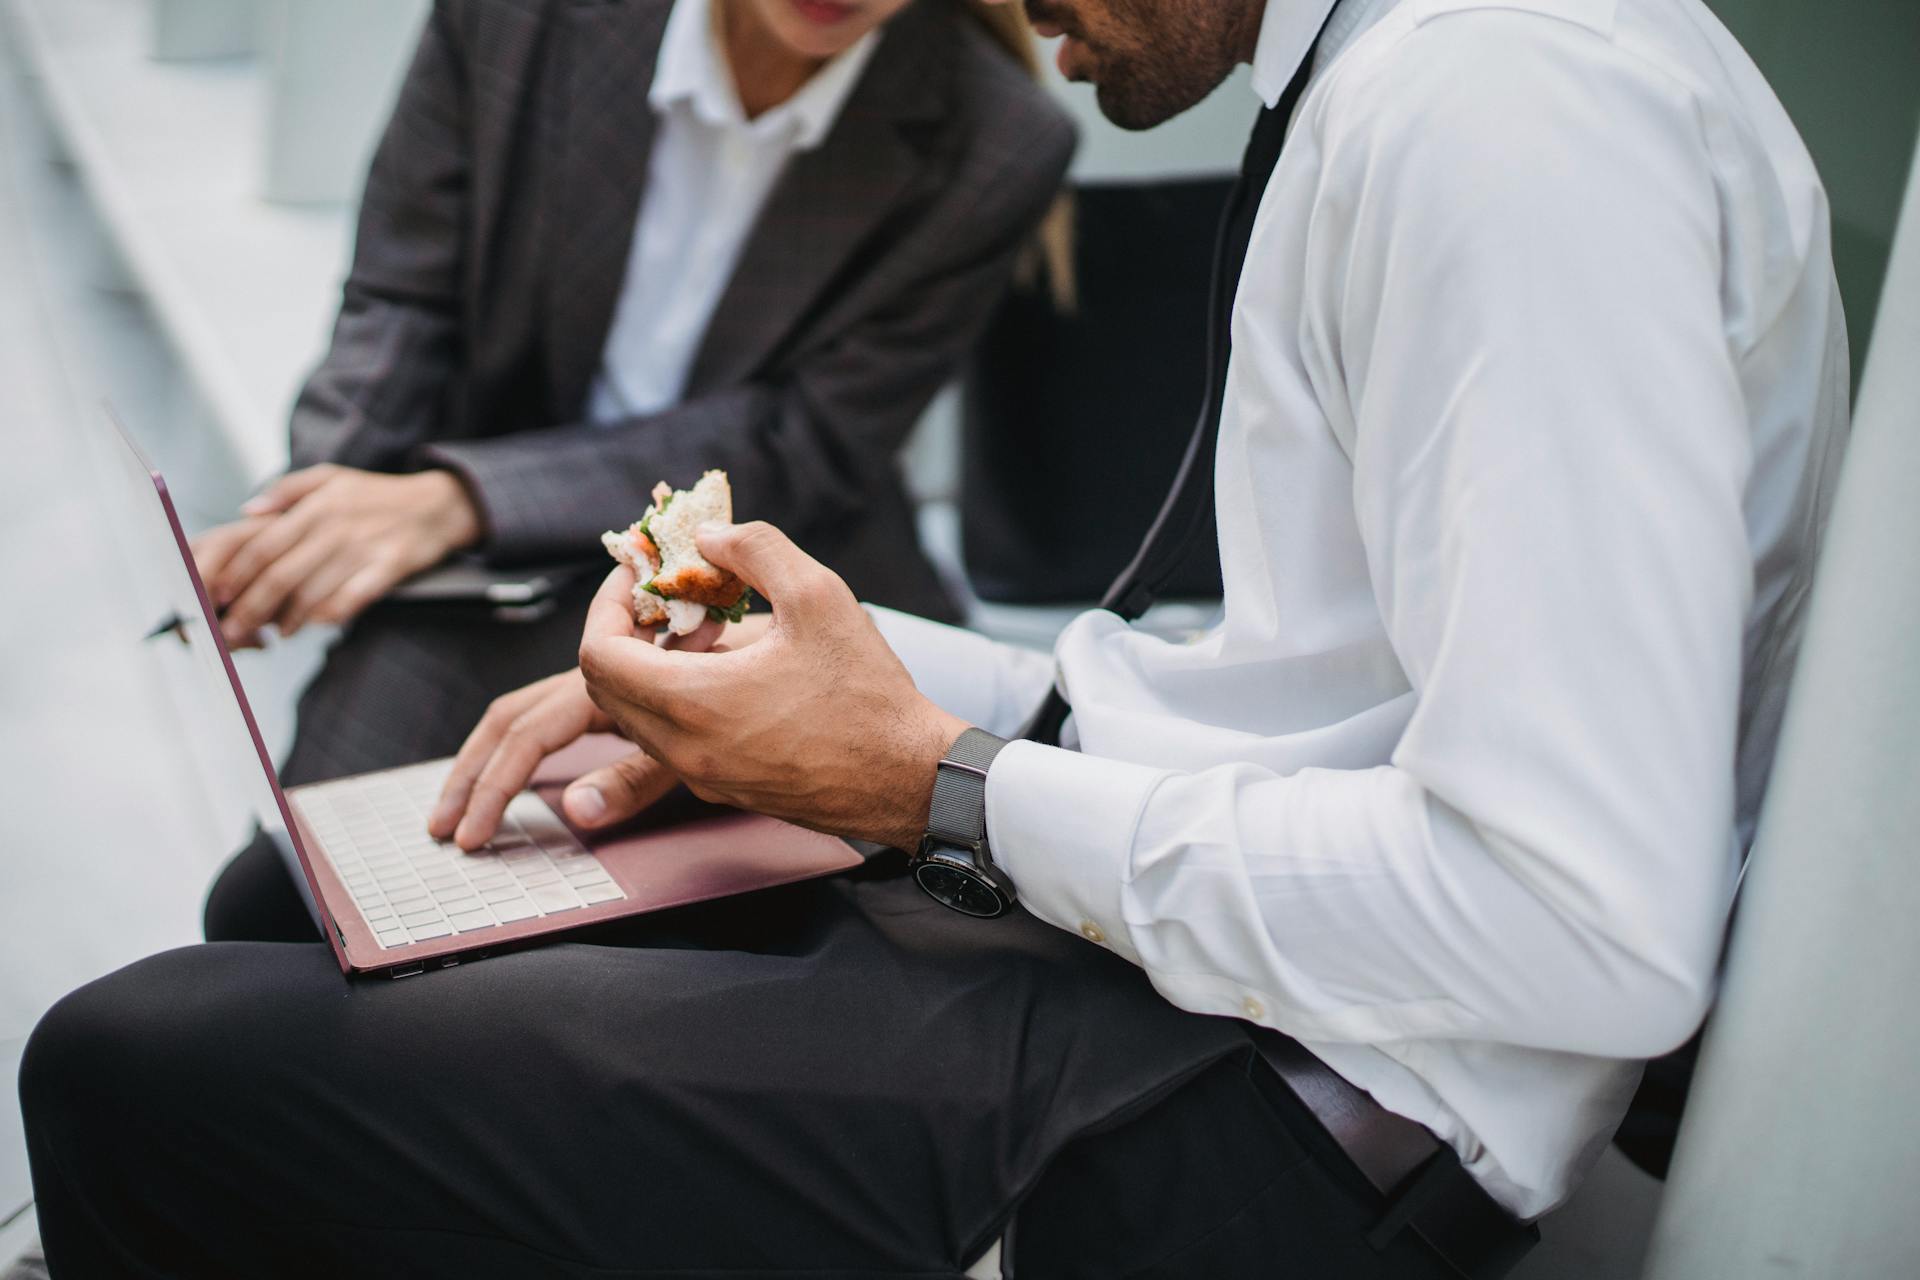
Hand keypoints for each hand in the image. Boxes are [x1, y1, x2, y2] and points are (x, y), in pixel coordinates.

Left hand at [191, 464, 482, 645]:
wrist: (439, 504)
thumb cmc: (376, 495)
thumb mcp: (330, 478)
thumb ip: (286, 491)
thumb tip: (245, 510)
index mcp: (315, 506)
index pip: (263, 545)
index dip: (236, 574)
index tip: (218, 596)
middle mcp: (335, 527)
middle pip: (281, 575)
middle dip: (251, 608)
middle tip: (234, 631)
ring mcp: (363, 548)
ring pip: (313, 592)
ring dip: (289, 619)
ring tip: (276, 633)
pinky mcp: (389, 567)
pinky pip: (353, 599)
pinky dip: (331, 616)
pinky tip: (317, 625)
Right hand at [428, 606, 738, 849]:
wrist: (791, 647)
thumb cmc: (755, 688)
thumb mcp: (696, 738)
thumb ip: (639, 775)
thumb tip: (576, 813)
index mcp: (606, 683)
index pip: (531, 729)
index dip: (496, 779)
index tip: (476, 828)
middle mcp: (597, 682)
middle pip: (513, 721)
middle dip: (473, 774)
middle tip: (444, 828)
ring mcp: (604, 690)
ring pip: (527, 717)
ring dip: (488, 762)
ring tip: (462, 814)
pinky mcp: (617, 700)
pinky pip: (555, 720)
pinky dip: (524, 751)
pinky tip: (513, 782)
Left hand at [578, 522, 968, 850]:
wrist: (908, 778)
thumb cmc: (867, 693)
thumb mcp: (818, 595)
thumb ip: (755, 549)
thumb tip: (707, 539)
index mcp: (693, 701)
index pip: (596, 654)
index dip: (606, 605)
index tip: (642, 579)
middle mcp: (685, 748)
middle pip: (605, 688)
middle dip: (624, 635)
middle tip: (669, 603)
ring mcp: (702, 775)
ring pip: (636, 718)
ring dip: (651, 670)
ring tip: (707, 635)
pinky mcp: (724, 788)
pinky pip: (671, 740)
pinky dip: (676, 701)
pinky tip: (731, 673)